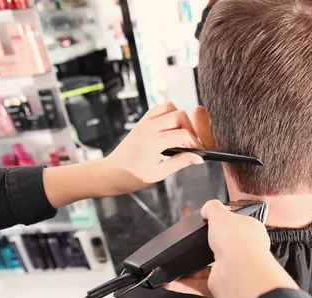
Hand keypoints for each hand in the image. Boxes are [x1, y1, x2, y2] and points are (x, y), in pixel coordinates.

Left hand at [43, 102, 205, 208]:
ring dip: (179, 118)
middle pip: (179, 115)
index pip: (183, 134)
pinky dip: (168, 114)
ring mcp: (144, 122)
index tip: (200, 152)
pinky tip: (170, 130)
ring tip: (180, 135)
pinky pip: (159, 109)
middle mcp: (148, 128)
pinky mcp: (142, 122)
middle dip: (190, 129)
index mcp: (152, 142)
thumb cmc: (132, 177)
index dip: (195, 143)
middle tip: (190, 144)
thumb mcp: (159, 174)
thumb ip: (180, 162)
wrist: (111, 173)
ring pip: (170, 107)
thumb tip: (199, 158)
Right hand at [165, 200, 298, 297]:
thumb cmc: (238, 242)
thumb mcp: (221, 214)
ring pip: (206, 268)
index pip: (236, 225)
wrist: (238, 271)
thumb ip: (212, 208)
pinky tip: (172, 280)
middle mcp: (243, 252)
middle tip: (191, 243)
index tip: (208, 223)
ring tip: (176, 263)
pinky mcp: (220, 285)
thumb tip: (207, 209)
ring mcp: (231, 270)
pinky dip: (184, 283)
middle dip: (204, 247)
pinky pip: (198, 284)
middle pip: (220, 247)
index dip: (223, 223)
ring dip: (189, 267)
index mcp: (250, 232)